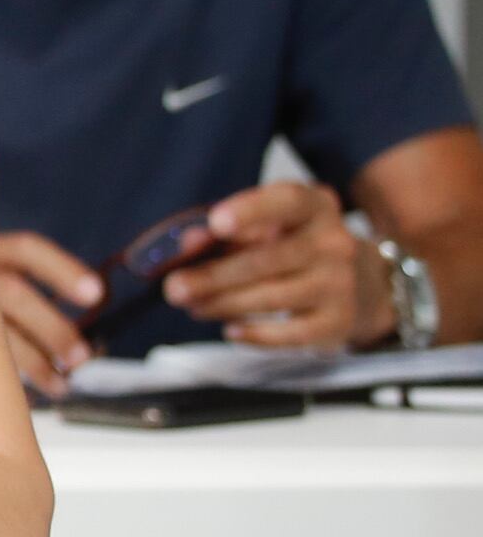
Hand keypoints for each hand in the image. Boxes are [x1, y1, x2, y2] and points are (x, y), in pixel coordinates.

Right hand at [0, 230, 107, 396]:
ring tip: (62, 386)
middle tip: (81, 357)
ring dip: (35, 363)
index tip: (96, 294)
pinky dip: (2, 380)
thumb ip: (3, 286)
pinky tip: (22, 396)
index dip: (62, 270)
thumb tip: (70, 335)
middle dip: (53, 328)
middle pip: (12, 294)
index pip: (24, 250)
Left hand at [164, 181, 379, 349]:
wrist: (361, 284)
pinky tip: (231, 330)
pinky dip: (255, 335)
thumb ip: (223, 233)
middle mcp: (334, 243)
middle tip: (174, 288)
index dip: (251, 210)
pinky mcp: (338, 321)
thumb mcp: (264, 229)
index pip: (287, 201)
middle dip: (214, 276)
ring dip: (224, 304)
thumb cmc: (293, 248)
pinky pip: (290, 334)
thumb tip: (187, 243)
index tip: (215, 223)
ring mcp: (340, 283)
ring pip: (272, 297)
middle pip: (267, 260)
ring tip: (193, 307)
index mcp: (314, 207)